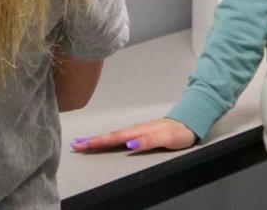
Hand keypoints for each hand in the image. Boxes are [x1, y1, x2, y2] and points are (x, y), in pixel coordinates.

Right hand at [70, 118, 196, 153]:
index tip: (82, 145)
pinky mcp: (142, 133)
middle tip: (75, 145)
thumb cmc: (180, 132)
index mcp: (140, 132)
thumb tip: (130, 144)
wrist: (191, 123)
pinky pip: (121, 136)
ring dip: (98, 140)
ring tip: (83, 143)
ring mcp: (139, 130)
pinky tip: (105, 141)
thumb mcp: (167, 138)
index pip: (115, 138)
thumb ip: (149, 140)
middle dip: (93, 141)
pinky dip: (109, 138)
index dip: (98, 142)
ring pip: (115, 136)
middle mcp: (137, 130)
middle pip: (111, 136)